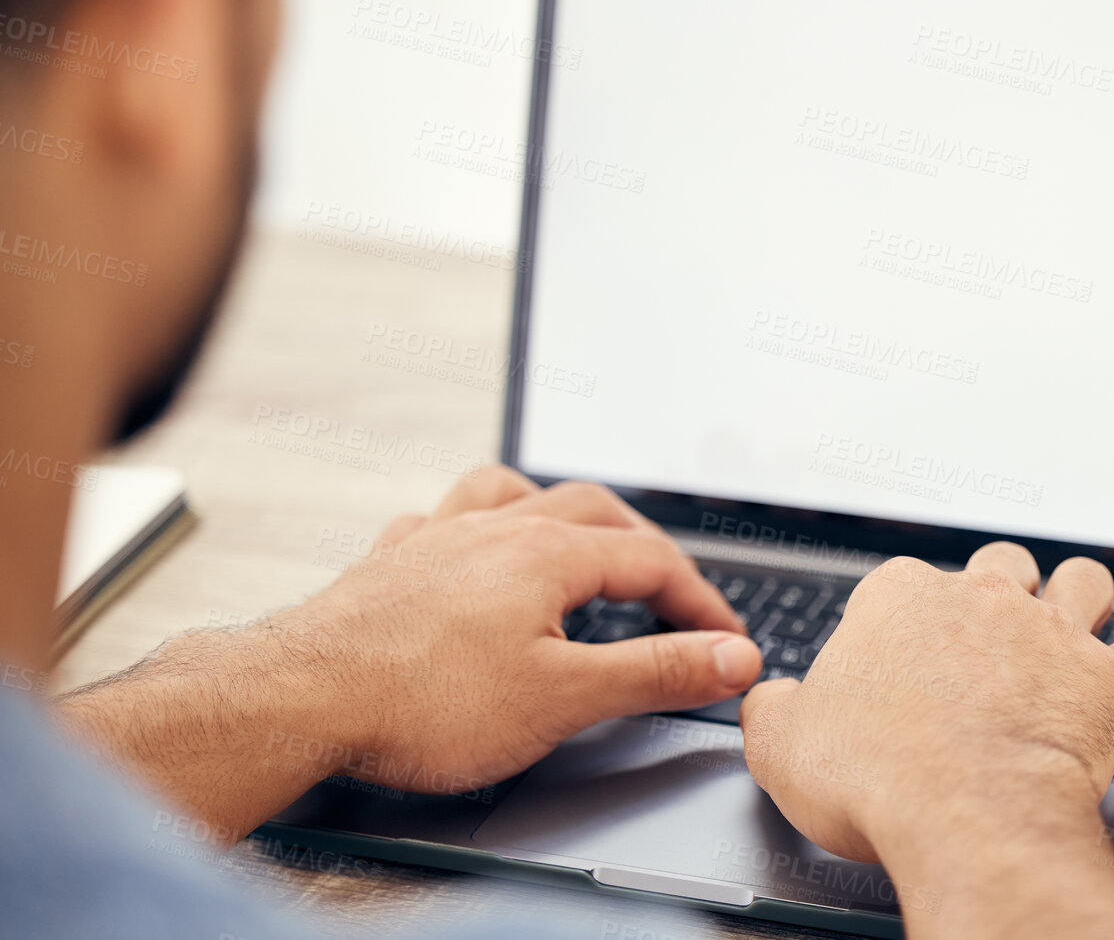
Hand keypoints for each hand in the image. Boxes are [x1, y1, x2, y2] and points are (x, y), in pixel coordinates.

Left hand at [59, 465, 760, 841]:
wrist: (300, 698)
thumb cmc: (421, 702)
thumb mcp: (565, 697)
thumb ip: (656, 671)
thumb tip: (728, 656)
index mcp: (549, 552)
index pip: (654, 562)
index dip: (701, 603)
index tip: (724, 642)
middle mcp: (496, 528)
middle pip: (596, 513)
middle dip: (647, 550)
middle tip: (673, 595)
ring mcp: (439, 537)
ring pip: (519, 495)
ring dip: (566, 513)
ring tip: (585, 539)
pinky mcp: (392, 561)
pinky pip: (446, 516)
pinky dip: (480, 524)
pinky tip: (474, 546)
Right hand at [739, 542, 1113, 939]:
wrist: (963, 814)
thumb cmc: (877, 776)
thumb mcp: (782, 743)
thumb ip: (775, 710)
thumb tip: (771, 703)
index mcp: (900, 598)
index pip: (903, 583)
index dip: (906, 617)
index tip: (902, 651)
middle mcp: (981, 599)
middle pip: (1000, 566)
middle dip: (1001, 587)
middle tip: (996, 621)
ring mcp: (1049, 634)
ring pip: (1082, 581)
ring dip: (1084, 596)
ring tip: (1085, 612)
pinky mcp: (1106, 679)